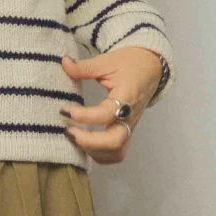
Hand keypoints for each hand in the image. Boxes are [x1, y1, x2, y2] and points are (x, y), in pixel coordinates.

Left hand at [59, 47, 162, 163]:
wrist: (151, 68)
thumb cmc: (131, 64)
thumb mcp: (107, 61)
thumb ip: (84, 66)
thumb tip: (64, 62)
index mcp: (127, 97)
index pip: (107, 114)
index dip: (85, 116)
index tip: (66, 110)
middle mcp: (130, 116)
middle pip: (115, 142)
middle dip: (88, 141)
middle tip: (68, 131)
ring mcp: (129, 127)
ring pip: (116, 153)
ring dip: (93, 151)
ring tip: (73, 138)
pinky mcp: (127, 133)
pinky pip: (116, 153)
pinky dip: (99, 154)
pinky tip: (83, 143)